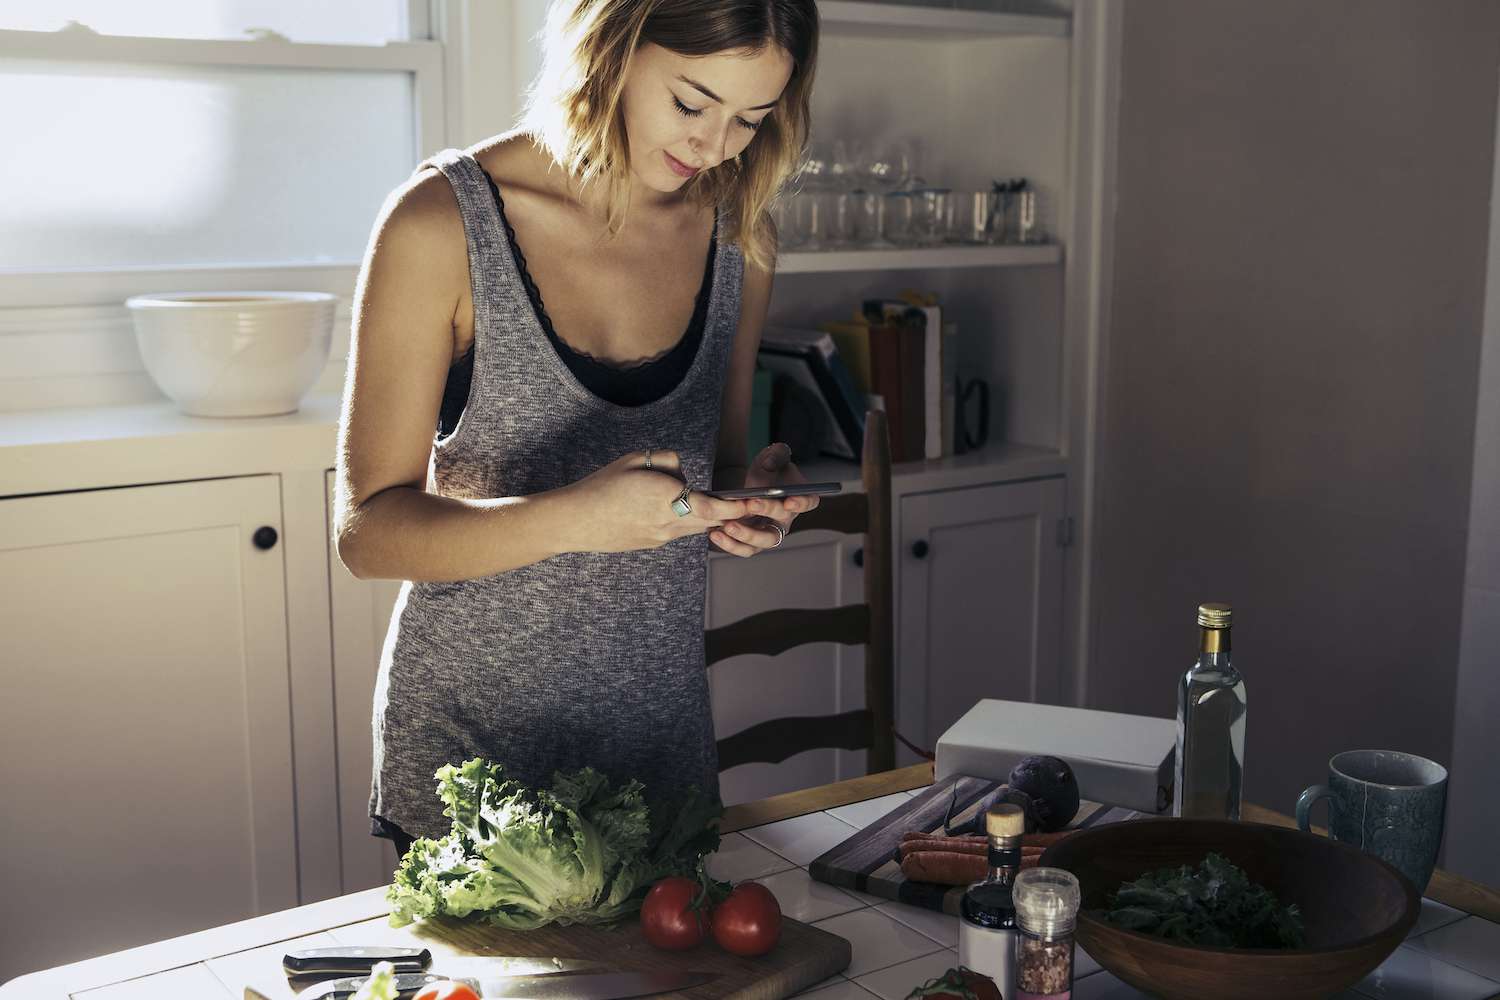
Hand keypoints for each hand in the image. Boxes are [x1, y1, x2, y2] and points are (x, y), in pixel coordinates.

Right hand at [562, 449, 750, 552]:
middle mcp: (667, 522)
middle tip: (750, 502)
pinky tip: (679, 508)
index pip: (711, 508)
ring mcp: (660, 536)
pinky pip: (679, 531)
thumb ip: (669, 462)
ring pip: (696, 527)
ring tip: (718, 503)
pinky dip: (687, 521)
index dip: (736, 507)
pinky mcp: (653, 543)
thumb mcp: (636, 460)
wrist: (576, 520)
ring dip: (709, 516)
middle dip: (730, 512)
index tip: (754, 501)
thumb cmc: (603, 484)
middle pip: (711, 520)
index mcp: (664, 497)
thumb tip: (685, 473)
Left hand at [709, 442, 819, 557]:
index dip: (801, 503)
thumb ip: (776, 455)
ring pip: (763, 541)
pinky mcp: (751, 544)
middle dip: (767, 511)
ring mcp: (768, 534)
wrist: (748, 485)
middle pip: (781, 521)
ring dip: (747, 535)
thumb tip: (770, 463)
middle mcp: (785, 520)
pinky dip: (730, 545)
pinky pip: (744, 549)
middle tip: (751, 503)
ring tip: (729, 525)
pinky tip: (716, 534)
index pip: (807, 502)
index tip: (789, 501)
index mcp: (797, 498)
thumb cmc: (766, 472)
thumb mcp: (771, 457)